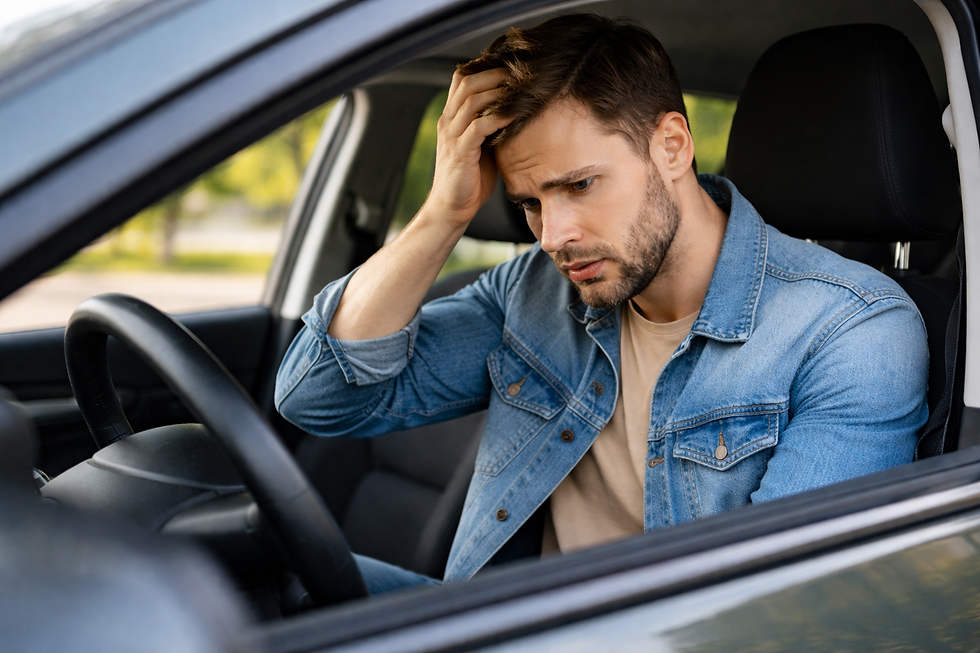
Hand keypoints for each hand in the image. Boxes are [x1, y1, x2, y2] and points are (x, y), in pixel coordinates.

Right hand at [425, 68, 513, 227]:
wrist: (451, 208)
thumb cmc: (470, 179)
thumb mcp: (482, 145)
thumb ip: (491, 126)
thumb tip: (518, 110)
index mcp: (451, 118)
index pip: (462, 78)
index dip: (485, 67)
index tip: (511, 67)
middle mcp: (448, 122)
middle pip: (467, 82)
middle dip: (495, 74)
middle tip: (520, 73)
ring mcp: (452, 136)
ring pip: (471, 100)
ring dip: (498, 92)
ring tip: (520, 90)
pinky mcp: (460, 153)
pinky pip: (478, 127)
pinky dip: (497, 118)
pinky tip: (514, 116)